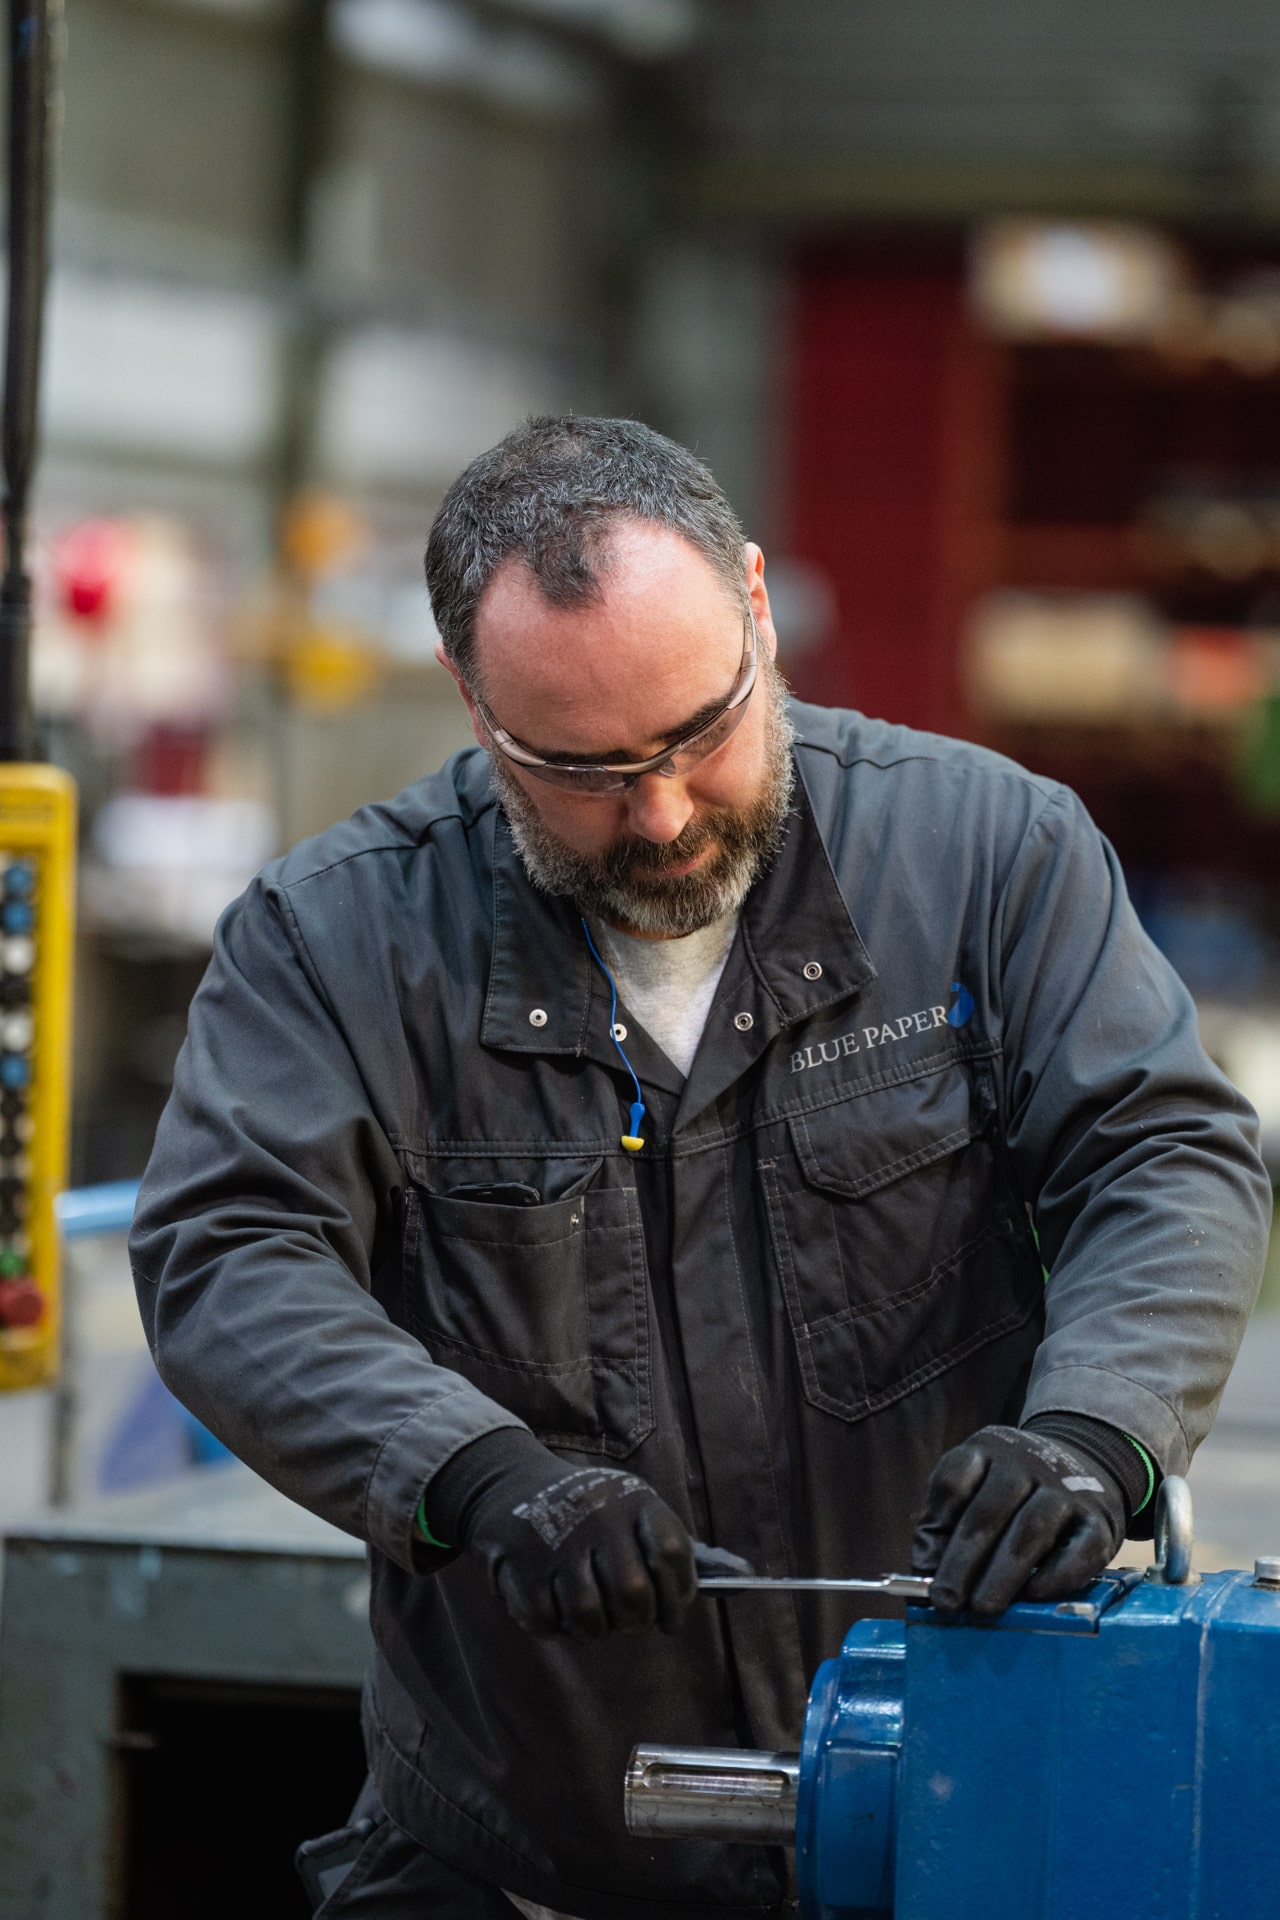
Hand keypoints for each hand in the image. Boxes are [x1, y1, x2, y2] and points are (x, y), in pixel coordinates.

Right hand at [427, 1428, 696, 1638]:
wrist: (510, 1485)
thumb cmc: (594, 1513)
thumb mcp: (637, 1513)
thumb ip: (684, 1550)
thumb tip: (746, 1577)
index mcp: (635, 1499)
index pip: (673, 1554)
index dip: (679, 1597)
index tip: (671, 1618)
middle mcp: (597, 1515)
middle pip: (633, 1594)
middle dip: (636, 1621)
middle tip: (630, 1620)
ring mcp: (557, 1540)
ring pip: (591, 1617)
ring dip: (596, 1630)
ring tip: (595, 1616)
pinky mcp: (521, 1565)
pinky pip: (548, 1623)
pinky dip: (556, 1626)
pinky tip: (557, 1605)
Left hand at [912, 1424, 1125, 1616]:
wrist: (1089, 1463)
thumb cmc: (1015, 1492)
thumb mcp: (975, 1490)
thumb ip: (944, 1527)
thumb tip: (924, 1576)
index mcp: (985, 1449)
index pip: (953, 1481)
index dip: (935, 1527)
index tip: (924, 1572)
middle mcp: (1025, 1462)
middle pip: (988, 1512)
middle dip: (963, 1561)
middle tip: (947, 1602)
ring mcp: (1065, 1487)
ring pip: (1030, 1529)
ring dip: (1003, 1573)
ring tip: (983, 1608)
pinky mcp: (1099, 1518)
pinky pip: (1080, 1548)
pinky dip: (1056, 1575)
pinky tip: (1033, 1596)